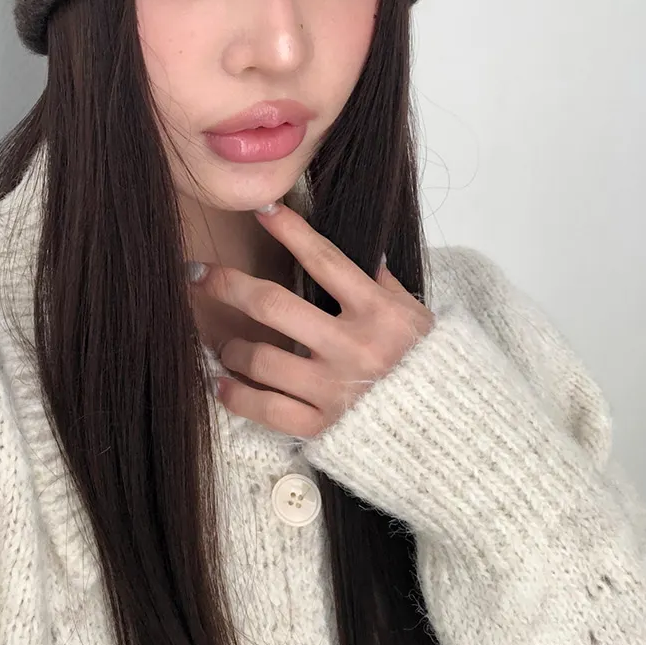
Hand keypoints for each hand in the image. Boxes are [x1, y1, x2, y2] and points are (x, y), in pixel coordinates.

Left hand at [193, 196, 431, 443]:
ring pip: (261, 360)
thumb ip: (383, 285)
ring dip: (232, 348)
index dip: (289, 230)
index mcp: (377, 313)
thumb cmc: (429, 369)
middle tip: (198, 274)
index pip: (324, 260)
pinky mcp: (323, 428)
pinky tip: (221, 385)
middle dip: (228, 285)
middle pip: (273, 307)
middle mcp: (352, 348)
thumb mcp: (416, 318)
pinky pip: (266, 410)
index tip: (260, 210)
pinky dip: (236, 397)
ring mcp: (334, 390)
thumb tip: (361, 253)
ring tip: (222, 345)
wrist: (448, 434)